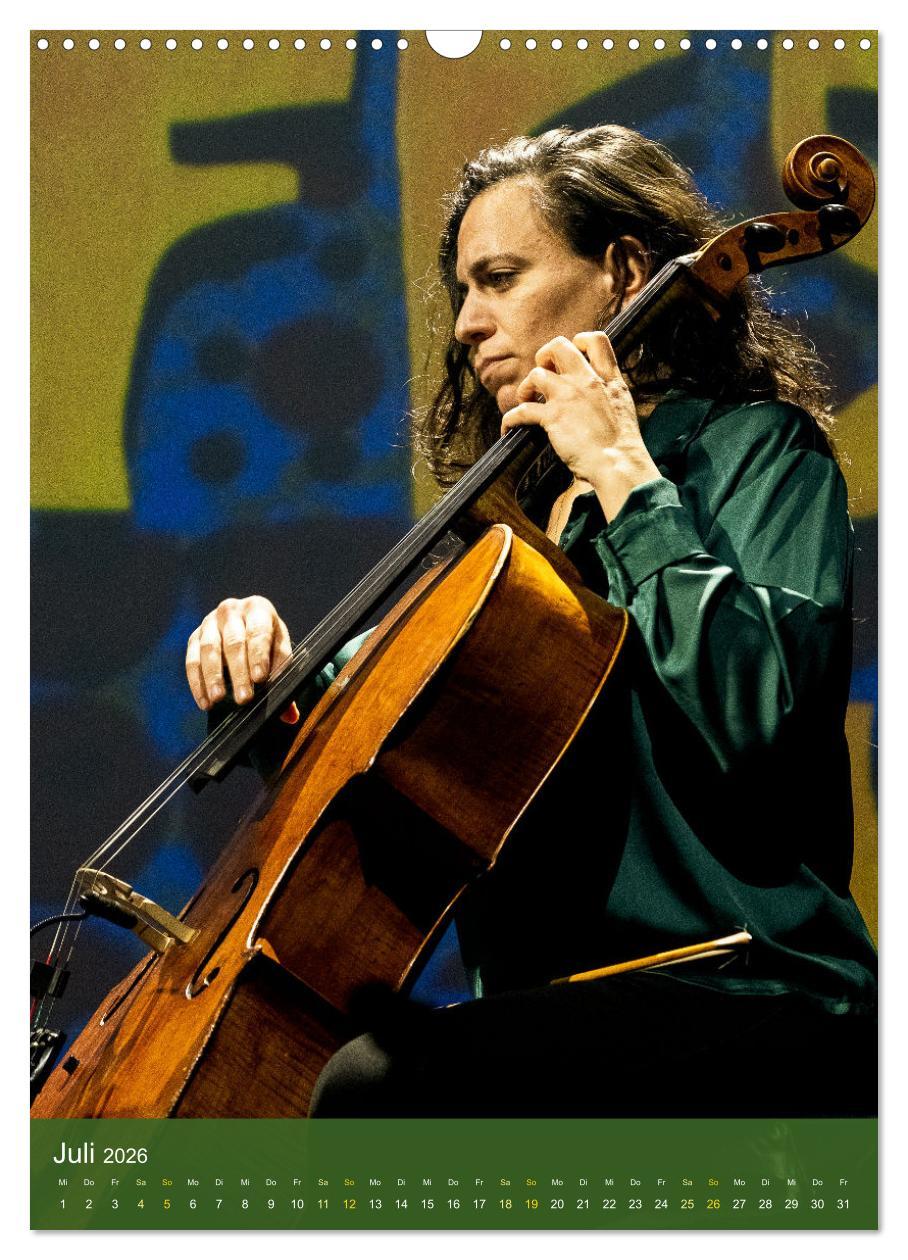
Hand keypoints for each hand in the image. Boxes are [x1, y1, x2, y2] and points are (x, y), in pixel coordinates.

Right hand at [186, 596, 292, 710]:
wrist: (245, 628)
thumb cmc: (267, 643)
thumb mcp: (279, 653)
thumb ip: (284, 679)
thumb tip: (289, 714)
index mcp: (258, 609)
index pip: (258, 631)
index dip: (259, 655)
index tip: (260, 678)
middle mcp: (231, 611)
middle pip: (233, 642)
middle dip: (239, 672)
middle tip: (243, 698)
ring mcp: (209, 622)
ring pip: (209, 650)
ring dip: (213, 677)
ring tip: (218, 699)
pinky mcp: (194, 637)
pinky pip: (192, 660)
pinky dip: (197, 683)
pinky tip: (205, 702)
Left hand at [501, 332, 661, 520]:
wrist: (618, 463)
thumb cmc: (622, 445)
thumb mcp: (623, 407)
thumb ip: (608, 394)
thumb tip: (596, 396)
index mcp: (608, 379)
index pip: (596, 339)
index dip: (578, 342)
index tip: (570, 358)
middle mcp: (587, 381)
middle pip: (558, 346)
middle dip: (544, 356)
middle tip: (543, 375)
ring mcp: (568, 396)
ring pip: (535, 374)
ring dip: (526, 388)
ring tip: (526, 401)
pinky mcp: (553, 417)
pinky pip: (521, 410)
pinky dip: (510, 419)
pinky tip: (509, 428)